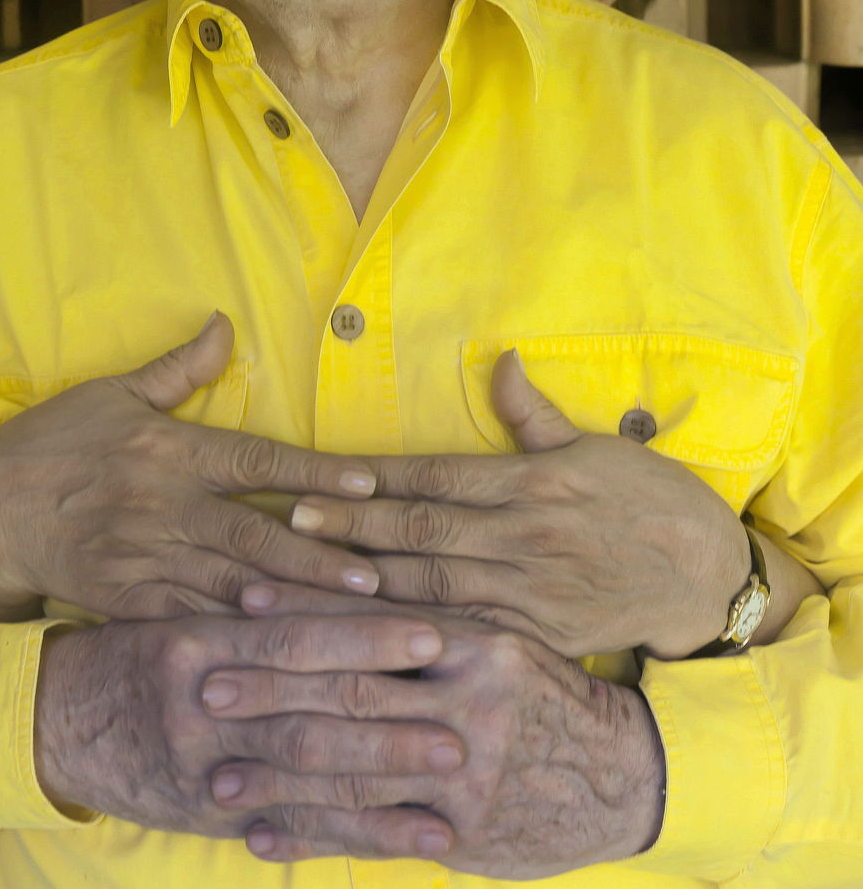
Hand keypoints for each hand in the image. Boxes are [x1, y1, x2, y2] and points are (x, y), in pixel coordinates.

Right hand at [0, 313, 382, 621]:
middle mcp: (164, 505)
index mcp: (171, 451)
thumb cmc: (54, 443)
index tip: (367, 485)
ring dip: (291, 600)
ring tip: (348, 616)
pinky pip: (188, 620)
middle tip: (376, 574)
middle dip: (318, 555)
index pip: (257, 461)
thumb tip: (226, 322)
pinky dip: (234, 634)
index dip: (314, 473)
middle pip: (255, 534)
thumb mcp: (113, 392)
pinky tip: (278, 647)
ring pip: (230, 583)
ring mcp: (144, 557)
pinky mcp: (125, 601)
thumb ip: (179, 369)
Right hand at [34, 609, 462, 858]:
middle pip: (311, 711)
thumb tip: (352, 589)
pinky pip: (292, 827)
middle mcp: (203, 705)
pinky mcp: (211, 814)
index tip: (432, 636)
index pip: (295, 638)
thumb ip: (259, 610)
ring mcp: (205, 767)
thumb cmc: (136, 651)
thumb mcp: (186, 613)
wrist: (54, 719)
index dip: (365, 638)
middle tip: (465, 725)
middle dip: (393, 719)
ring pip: (309, 776)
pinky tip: (414, 841)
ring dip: (387, 782)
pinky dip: (358, 835)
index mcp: (201, 641)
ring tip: (454, 786)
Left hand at [201, 597, 664, 876]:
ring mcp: (466, 774)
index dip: (308, 608)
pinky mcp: (462, 833)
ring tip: (215, 774)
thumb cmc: (551, 693)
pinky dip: (312, 836)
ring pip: (354, 770)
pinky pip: (373, 835)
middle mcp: (471, 704)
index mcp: (480, 641)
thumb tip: (349, 584)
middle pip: (353, 692)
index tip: (245, 598)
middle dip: (274, 690)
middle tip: (206, 686)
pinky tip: (260, 836)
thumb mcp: (506, 638)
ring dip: (278, 774)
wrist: (627, 773)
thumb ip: (435, 622)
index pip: (377, 620)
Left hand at [289, 349, 747, 657]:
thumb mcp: (596, 446)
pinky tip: (368, 630)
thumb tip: (500, 360)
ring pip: (433, 586)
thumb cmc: (649, 501)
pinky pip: (466, 632)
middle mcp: (527, 535)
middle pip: (423, 531)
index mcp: (535, 482)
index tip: (322, 475)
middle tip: (291, 521)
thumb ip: (534, 414)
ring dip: (367, 579)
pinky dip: (414, 630)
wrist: (704, 578)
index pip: (438, 477)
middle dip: (352, 526)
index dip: (376, 478)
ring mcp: (530, 591)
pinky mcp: (538, 635)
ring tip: (308, 573)